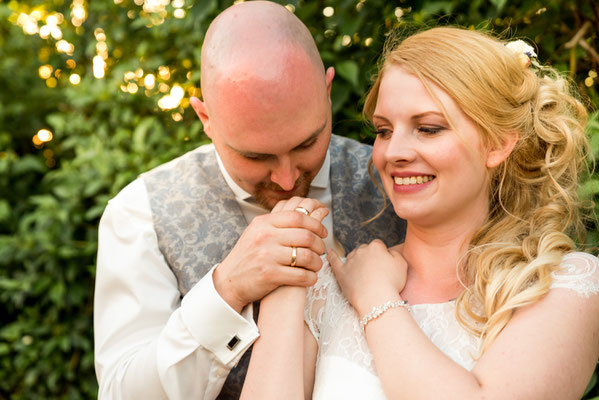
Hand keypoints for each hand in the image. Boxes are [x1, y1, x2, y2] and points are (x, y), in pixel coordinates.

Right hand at [213, 197, 328, 312]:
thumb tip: (305, 213)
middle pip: (306, 236)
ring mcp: (268, 256)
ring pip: (306, 256)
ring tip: (316, 265)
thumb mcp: (257, 232)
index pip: (298, 217)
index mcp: (263, 222)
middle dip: (319, 244)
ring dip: (317, 262)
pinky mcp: (270, 275)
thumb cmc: (248, 256)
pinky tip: (310, 277)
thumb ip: (277, 222)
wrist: (229, 280)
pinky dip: (310, 277)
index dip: (315, 224)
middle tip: (321, 250)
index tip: (322, 232)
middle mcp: (265, 236)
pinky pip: (301, 275)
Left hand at [327, 240, 406, 315]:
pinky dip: (331, 256)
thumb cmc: (391, 283)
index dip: (382, 255)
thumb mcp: (402, 264)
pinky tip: (328, 252)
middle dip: (369, 258)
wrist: (376, 298)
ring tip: (363, 273)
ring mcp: (350, 261)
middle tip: (376, 272)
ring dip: (357, 261)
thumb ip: (395, 254)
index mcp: (376, 247)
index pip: (379, 245)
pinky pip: (334, 261)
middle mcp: (361, 251)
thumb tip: (389, 252)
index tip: (385, 265)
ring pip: (352, 256)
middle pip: (365, 250)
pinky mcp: (341, 272)